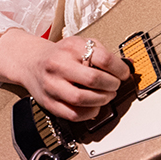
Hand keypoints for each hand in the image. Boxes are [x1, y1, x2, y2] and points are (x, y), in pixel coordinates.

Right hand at [17, 35, 133, 121]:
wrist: (31, 62)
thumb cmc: (60, 54)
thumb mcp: (80, 45)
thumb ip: (103, 53)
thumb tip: (129, 65)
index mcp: (71, 47)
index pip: (103, 59)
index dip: (119, 69)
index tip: (124, 73)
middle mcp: (59, 65)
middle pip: (94, 79)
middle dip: (111, 85)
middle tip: (115, 86)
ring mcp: (52, 85)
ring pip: (82, 99)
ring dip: (101, 100)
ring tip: (106, 96)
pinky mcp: (49, 103)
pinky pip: (73, 114)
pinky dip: (89, 113)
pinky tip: (94, 107)